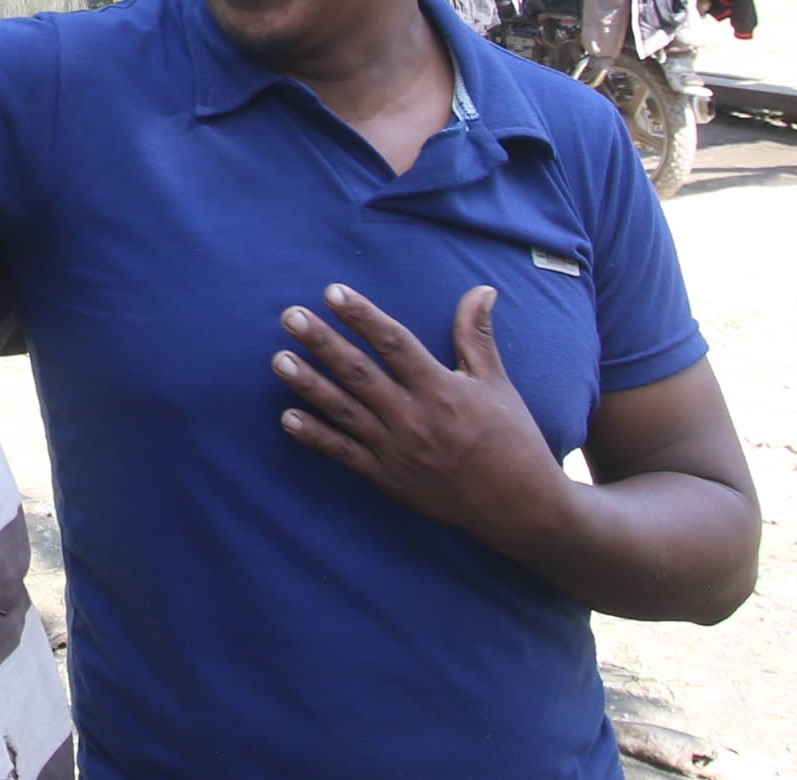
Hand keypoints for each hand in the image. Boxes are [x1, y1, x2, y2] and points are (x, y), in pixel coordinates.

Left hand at [272, 284, 568, 550]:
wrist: (518, 506)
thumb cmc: (512, 439)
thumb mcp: (497, 383)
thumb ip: (477, 335)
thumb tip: (481, 289)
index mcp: (441, 389)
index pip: (393, 343)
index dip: (362, 315)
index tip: (332, 292)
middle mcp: (414, 418)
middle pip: (359, 373)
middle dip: (322, 342)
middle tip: (289, 316)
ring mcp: (397, 450)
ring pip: (344, 411)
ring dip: (309, 384)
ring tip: (278, 360)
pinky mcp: (388, 478)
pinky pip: (345, 454)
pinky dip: (315, 436)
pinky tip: (287, 418)